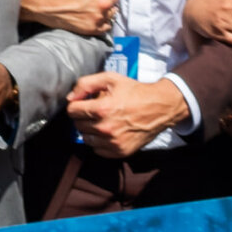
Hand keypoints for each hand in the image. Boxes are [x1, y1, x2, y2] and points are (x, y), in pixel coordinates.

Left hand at [67, 73, 190, 157]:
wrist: (161, 107)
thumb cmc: (135, 91)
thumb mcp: (110, 79)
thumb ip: (85, 84)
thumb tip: (70, 98)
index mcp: (102, 109)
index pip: (72, 111)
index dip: (76, 105)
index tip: (84, 103)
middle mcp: (106, 128)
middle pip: (78, 125)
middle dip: (83, 117)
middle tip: (96, 111)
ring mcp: (113, 142)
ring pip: (86, 139)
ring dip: (90, 130)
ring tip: (102, 121)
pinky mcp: (120, 152)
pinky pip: (98, 150)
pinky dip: (100, 142)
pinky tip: (109, 132)